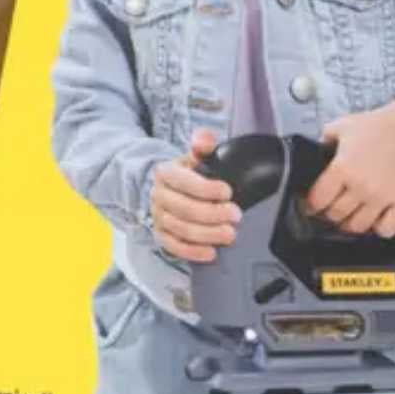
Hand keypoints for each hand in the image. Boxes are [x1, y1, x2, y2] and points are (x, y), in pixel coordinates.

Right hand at [148, 129, 241, 265]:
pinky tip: (211, 252)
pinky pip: (174, 247)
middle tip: (236, 215)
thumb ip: (202, 144)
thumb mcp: (195, 157)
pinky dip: (192, 252)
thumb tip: (204, 140)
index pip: (183, 181)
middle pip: (184, 208)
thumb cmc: (188, 175)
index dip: (206, 188)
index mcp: (165, 173)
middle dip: (213, 214)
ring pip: (181, 229)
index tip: (228, 191)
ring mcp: (158, 217)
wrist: (169, 191)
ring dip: (207, 234)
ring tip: (230, 234)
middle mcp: (158, 196)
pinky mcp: (161, 235)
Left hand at [306, 100, 394, 236]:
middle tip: (330, 209)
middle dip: (328, 213)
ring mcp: (382, 198)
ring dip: (350, 223)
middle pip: (336, 215)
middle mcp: (361, 187)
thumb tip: (316, 153)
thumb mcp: (341, 125)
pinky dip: (379, 229)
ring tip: (349, 216)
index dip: (311, 204)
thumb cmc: (378, 126)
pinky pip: (387, 229)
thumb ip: (324, 141)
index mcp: (343, 168)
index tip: (311, 205)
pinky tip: (375, 219)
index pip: (318, 200)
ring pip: (358, 226)